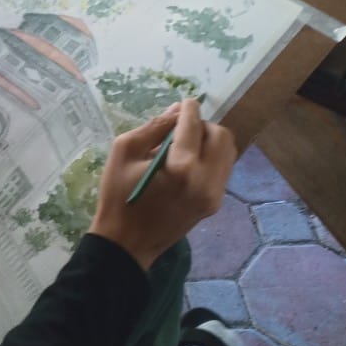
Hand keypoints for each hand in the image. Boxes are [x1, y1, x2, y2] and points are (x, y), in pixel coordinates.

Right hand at [89, 99, 235, 270]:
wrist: (126, 243)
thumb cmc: (117, 196)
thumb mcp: (124, 152)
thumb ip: (153, 128)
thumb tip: (176, 111)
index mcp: (181, 167)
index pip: (193, 125)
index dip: (188, 109)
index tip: (184, 102)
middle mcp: (206, 180)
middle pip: (221, 136)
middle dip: (203, 125)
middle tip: (182, 128)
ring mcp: (214, 194)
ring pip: (228, 153)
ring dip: (210, 141)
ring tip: (186, 145)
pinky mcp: (214, 204)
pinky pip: (222, 170)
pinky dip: (210, 158)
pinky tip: (188, 163)